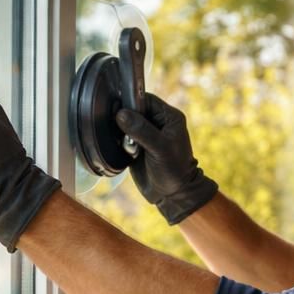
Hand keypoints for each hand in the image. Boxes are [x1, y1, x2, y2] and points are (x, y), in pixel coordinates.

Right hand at [115, 93, 218, 223]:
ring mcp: (145, 134)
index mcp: (168, 117)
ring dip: (121, 133)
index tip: (120, 111)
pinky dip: (119, 142)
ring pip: (124, 123)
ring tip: (131, 148)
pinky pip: (121, 137)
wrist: (172, 194)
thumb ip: (141, 130)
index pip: (145, 99)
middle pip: (132, 109)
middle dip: (124, 120)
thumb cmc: (173, 170)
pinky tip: (127, 152)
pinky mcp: (135, 146)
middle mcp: (156, 122)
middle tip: (126, 135)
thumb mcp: (159, 149)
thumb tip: (121, 114)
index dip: (132, 103)